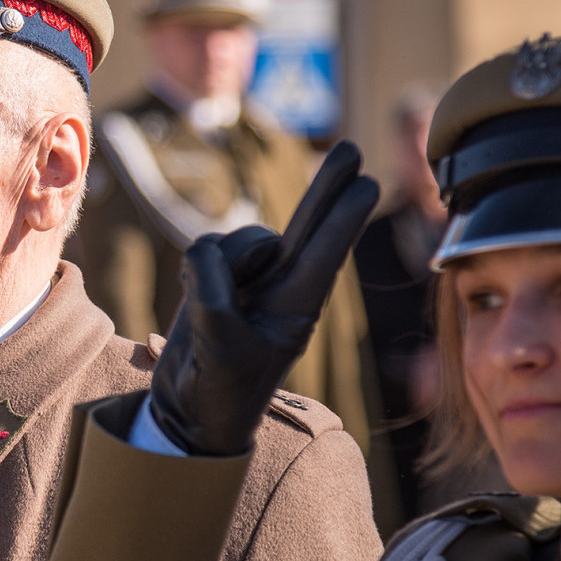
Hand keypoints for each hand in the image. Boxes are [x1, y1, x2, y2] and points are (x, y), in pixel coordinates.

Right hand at [150, 142, 378, 455]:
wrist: (190, 411)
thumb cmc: (219, 389)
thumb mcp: (218, 342)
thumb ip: (213, 286)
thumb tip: (208, 249)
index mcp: (297, 309)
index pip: (324, 253)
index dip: (343, 215)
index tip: (370, 182)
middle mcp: (282, 287)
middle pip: (307, 225)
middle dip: (327, 186)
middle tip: (351, 149)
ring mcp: (253, 281)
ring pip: (238, 239)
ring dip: (220, 263)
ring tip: (210, 308)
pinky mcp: (222, 279)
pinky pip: (207, 250)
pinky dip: (197, 271)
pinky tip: (197, 300)